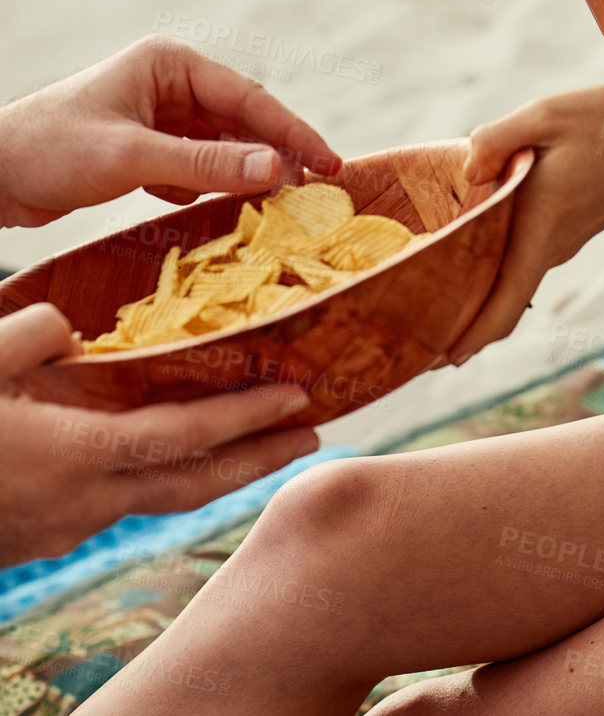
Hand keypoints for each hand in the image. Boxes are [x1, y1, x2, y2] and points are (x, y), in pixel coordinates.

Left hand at [0, 36, 342, 227]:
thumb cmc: (51, 150)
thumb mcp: (132, 157)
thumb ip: (205, 162)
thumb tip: (276, 168)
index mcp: (170, 64)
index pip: (248, 97)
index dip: (293, 132)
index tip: (331, 164)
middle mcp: (169, 84)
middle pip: (240, 120)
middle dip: (275, 155)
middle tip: (316, 192)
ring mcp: (157, 116)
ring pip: (220, 146)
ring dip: (244, 173)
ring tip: (280, 205)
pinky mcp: (144, 148)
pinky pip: (195, 166)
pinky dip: (209, 186)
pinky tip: (224, 207)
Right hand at [0, 303, 317, 567]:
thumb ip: (29, 334)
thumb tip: (74, 330)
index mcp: (75, 456)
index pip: (184, 439)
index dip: (245, 420)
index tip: (298, 398)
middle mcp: (86, 501)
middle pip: (194, 484)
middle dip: (259, 458)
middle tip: (316, 430)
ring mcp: (70, 524)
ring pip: (164, 499)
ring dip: (221, 471)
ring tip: (267, 442)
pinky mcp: (52, 531)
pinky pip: (131, 501)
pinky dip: (171, 478)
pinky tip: (179, 455)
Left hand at [444, 85, 603, 364]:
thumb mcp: (548, 115)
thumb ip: (498, 139)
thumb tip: (467, 170)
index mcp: (539, 227)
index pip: (505, 302)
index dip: (472, 336)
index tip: (440, 360)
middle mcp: (551, 246)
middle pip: (502, 300)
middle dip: (464, 322)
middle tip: (418, 332)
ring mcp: (564, 241)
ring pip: (513, 278)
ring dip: (479, 291)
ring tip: (434, 286)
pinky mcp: (572, 227)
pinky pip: (527, 256)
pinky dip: (498, 265)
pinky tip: (474, 243)